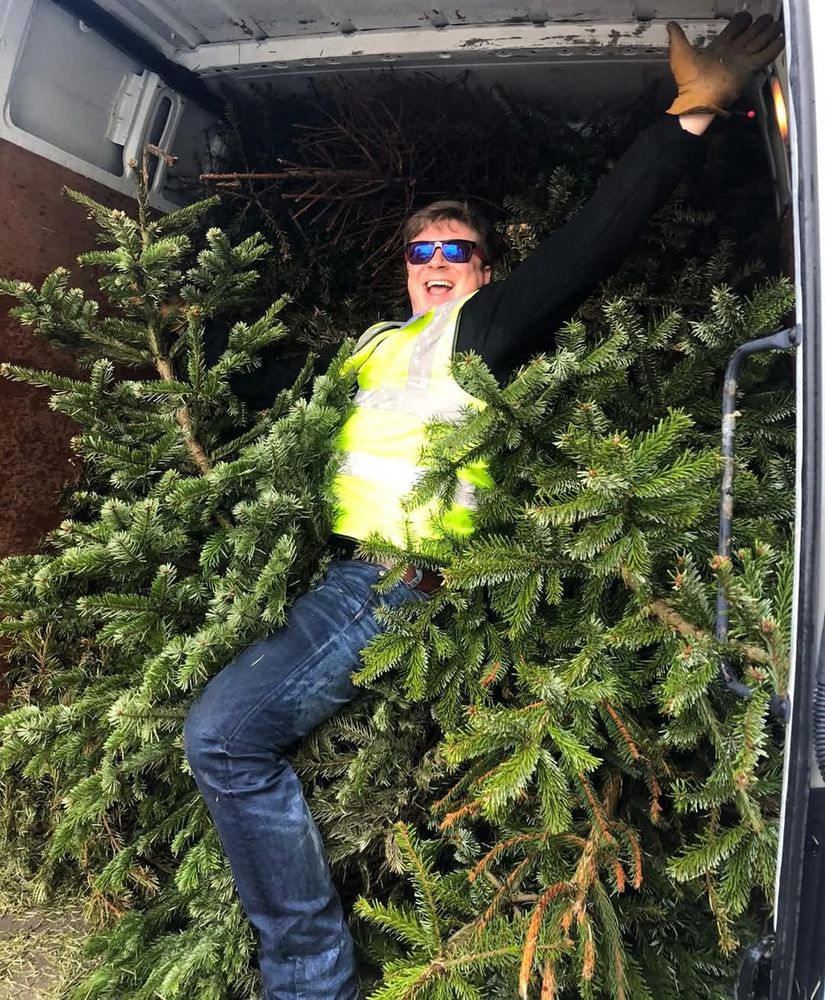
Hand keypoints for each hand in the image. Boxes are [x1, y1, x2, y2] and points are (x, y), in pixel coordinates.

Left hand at [666, 12, 784, 116]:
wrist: (697, 98)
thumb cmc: (688, 79)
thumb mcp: (680, 53)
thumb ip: (677, 37)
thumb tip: (671, 25)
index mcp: (718, 47)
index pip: (733, 30)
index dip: (740, 22)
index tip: (746, 16)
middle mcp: (732, 53)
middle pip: (749, 34)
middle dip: (759, 26)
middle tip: (767, 18)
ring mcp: (741, 61)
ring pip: (759, 42)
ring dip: (768, 33)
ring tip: (777, 24)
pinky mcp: (748, 69)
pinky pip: (764, 56)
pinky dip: (774, 48)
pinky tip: (781, 39)